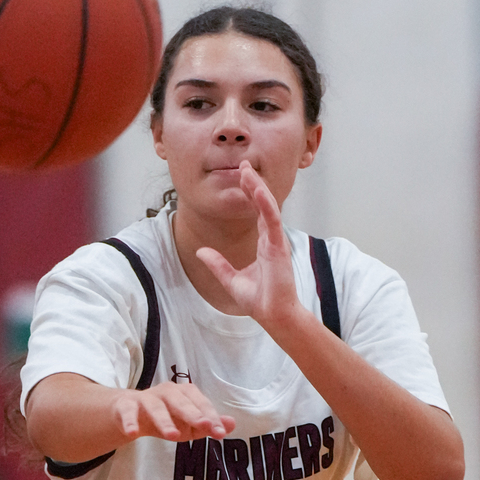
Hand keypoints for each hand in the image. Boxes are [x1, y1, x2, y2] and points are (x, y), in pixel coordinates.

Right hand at [106, 382, 233, 444]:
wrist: (129, 412)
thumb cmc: (166, 417)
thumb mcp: (188, 424)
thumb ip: (208, 425)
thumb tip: (231, 425)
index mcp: (185, 394)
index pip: (201, 405)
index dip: (211, 418)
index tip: (220, 432)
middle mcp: (167, 392)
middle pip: (181, 402)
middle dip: (192, 414)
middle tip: (204, 425)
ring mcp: (146, 398)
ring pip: (156, 408)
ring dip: (164, 421)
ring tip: (172, 436)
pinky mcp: (126, 405)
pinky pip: (128, 412)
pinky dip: (129, 421)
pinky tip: (132, 433)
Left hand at [194, 162, 301, 332]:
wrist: (273, 315)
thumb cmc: (261, 301)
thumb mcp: (231, 280)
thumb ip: (217, 264)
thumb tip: (200, 251)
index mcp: (264, 244)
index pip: (257, 212)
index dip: (249, 193)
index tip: (242, 176)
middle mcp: (272, 239)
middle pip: (262, 204)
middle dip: (253, 183)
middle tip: (244, 164)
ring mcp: (276, 241)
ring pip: (268, 207)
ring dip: (258, 187)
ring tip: (248, 170)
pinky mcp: (279, 247)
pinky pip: (273, 220)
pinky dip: (266, 204)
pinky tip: (258, 191)